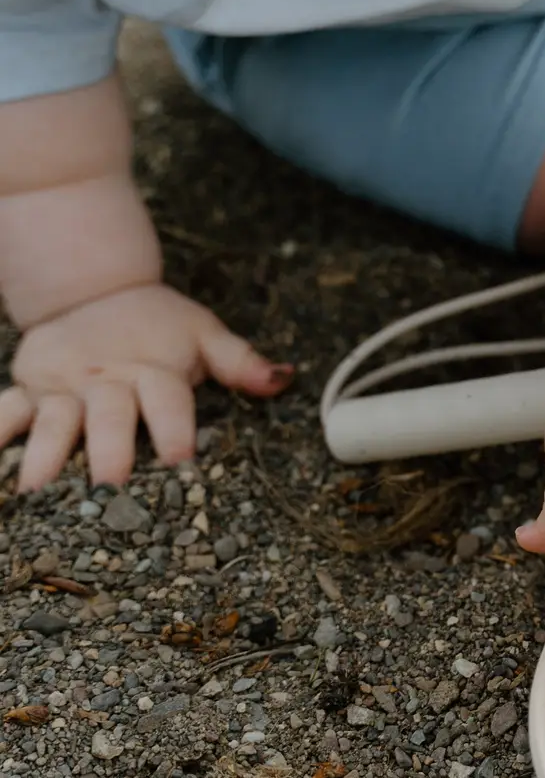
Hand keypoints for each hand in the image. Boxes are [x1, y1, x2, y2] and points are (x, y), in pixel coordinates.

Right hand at [0, 284, 290, 491]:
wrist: (96, 288)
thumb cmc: (160, 324)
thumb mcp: (204, 334)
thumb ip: (241, 362)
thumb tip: (284, 379)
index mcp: (153, 368)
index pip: (167, 399)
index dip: (175, 426)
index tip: (181, 458)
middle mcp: (107, 379)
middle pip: (108, 415)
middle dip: (108, 449)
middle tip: (110, 485)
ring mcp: (63, 385)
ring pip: (53, 420)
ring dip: (45, 452)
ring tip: (38, 488)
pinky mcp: (29, 387)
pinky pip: (6, 410)